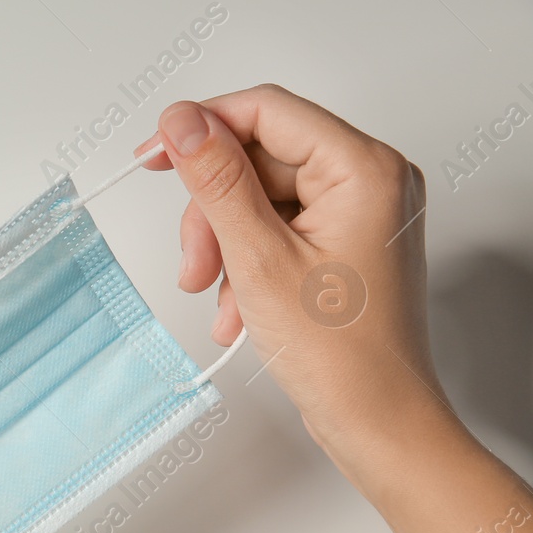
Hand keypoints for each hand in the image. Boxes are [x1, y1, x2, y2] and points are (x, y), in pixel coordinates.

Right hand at [146, 86, 532, 532]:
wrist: (377, 421)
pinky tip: (238, 309)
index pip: (267, 111)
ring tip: (215, 296)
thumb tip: (183, 121)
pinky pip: (275, 229)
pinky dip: (244, 264)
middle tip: (194, 261)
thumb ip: (217, 180)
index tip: (155, 156)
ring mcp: (358, 212)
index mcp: (364, 168)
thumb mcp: (259, 258)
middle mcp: (369, 179)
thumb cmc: (341, 354)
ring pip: (259, 197)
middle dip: (213, 210)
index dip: (203, 127)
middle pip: (259, 157)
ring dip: (223, 243)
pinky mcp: (344, 242)